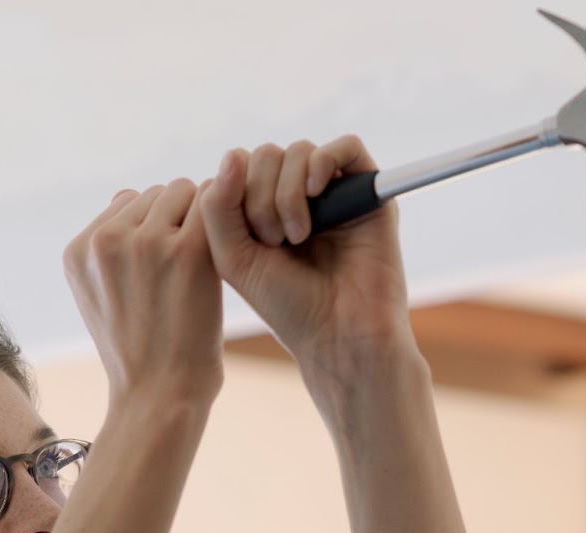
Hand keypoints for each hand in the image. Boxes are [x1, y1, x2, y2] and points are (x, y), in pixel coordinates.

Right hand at [63, 180, 223, 408]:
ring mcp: (145, 243)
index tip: (166, 266)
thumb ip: (108, 246)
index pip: (128, 201)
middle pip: (158, 193)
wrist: (160, 396)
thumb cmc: (140, 350)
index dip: (155, 228)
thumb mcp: (100, 298)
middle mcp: (105, 241)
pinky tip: (226, 258)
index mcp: (78, 250)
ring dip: (201, 221)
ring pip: (186, 192)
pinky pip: (213, 204)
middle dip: (177, 221)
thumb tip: (129, 193)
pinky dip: (225, 224)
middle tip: (188, 269)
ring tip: (204, 267)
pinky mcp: (187, 250)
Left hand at [201, 136, 418, 377]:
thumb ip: (217, 207)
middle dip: (260, 195)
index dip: (236, 192)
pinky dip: (323, 161)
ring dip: (287, 192)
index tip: (248, 238)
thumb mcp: (233, 258)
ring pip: (300, 151)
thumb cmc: (286, 305)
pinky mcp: (368, 193)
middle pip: (267, 154)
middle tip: (274, 240)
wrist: (338, 334)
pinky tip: (316, 193)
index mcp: (264, 211)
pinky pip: (347, 146)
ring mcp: (334, 194)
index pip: (241, 167)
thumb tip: (233, 153)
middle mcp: (299, 198)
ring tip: (297, 235)